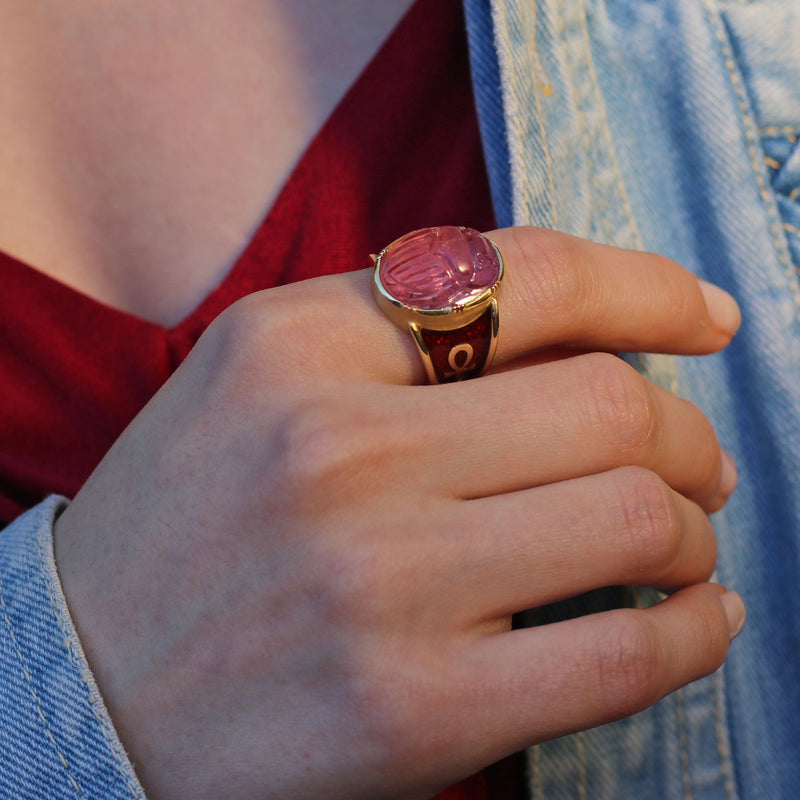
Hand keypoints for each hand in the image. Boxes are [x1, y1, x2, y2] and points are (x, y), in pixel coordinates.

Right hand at [54, 227, 743, 799]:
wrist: (86, 682)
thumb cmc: (190, 525)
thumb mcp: (267, 384)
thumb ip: (410, 341)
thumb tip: (596, 339)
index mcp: (298, 345)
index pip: (527, 274)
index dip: (647, 286)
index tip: (706, 319)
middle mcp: (336, 447)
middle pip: (609, 402)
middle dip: (687, 434)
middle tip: (697, 468)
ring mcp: (376, 581)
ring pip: (634, 516)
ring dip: (689, 530)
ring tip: (679, 546)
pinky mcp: (412, 709)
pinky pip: (622, 655)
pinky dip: (692, 635)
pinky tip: (693, 623)